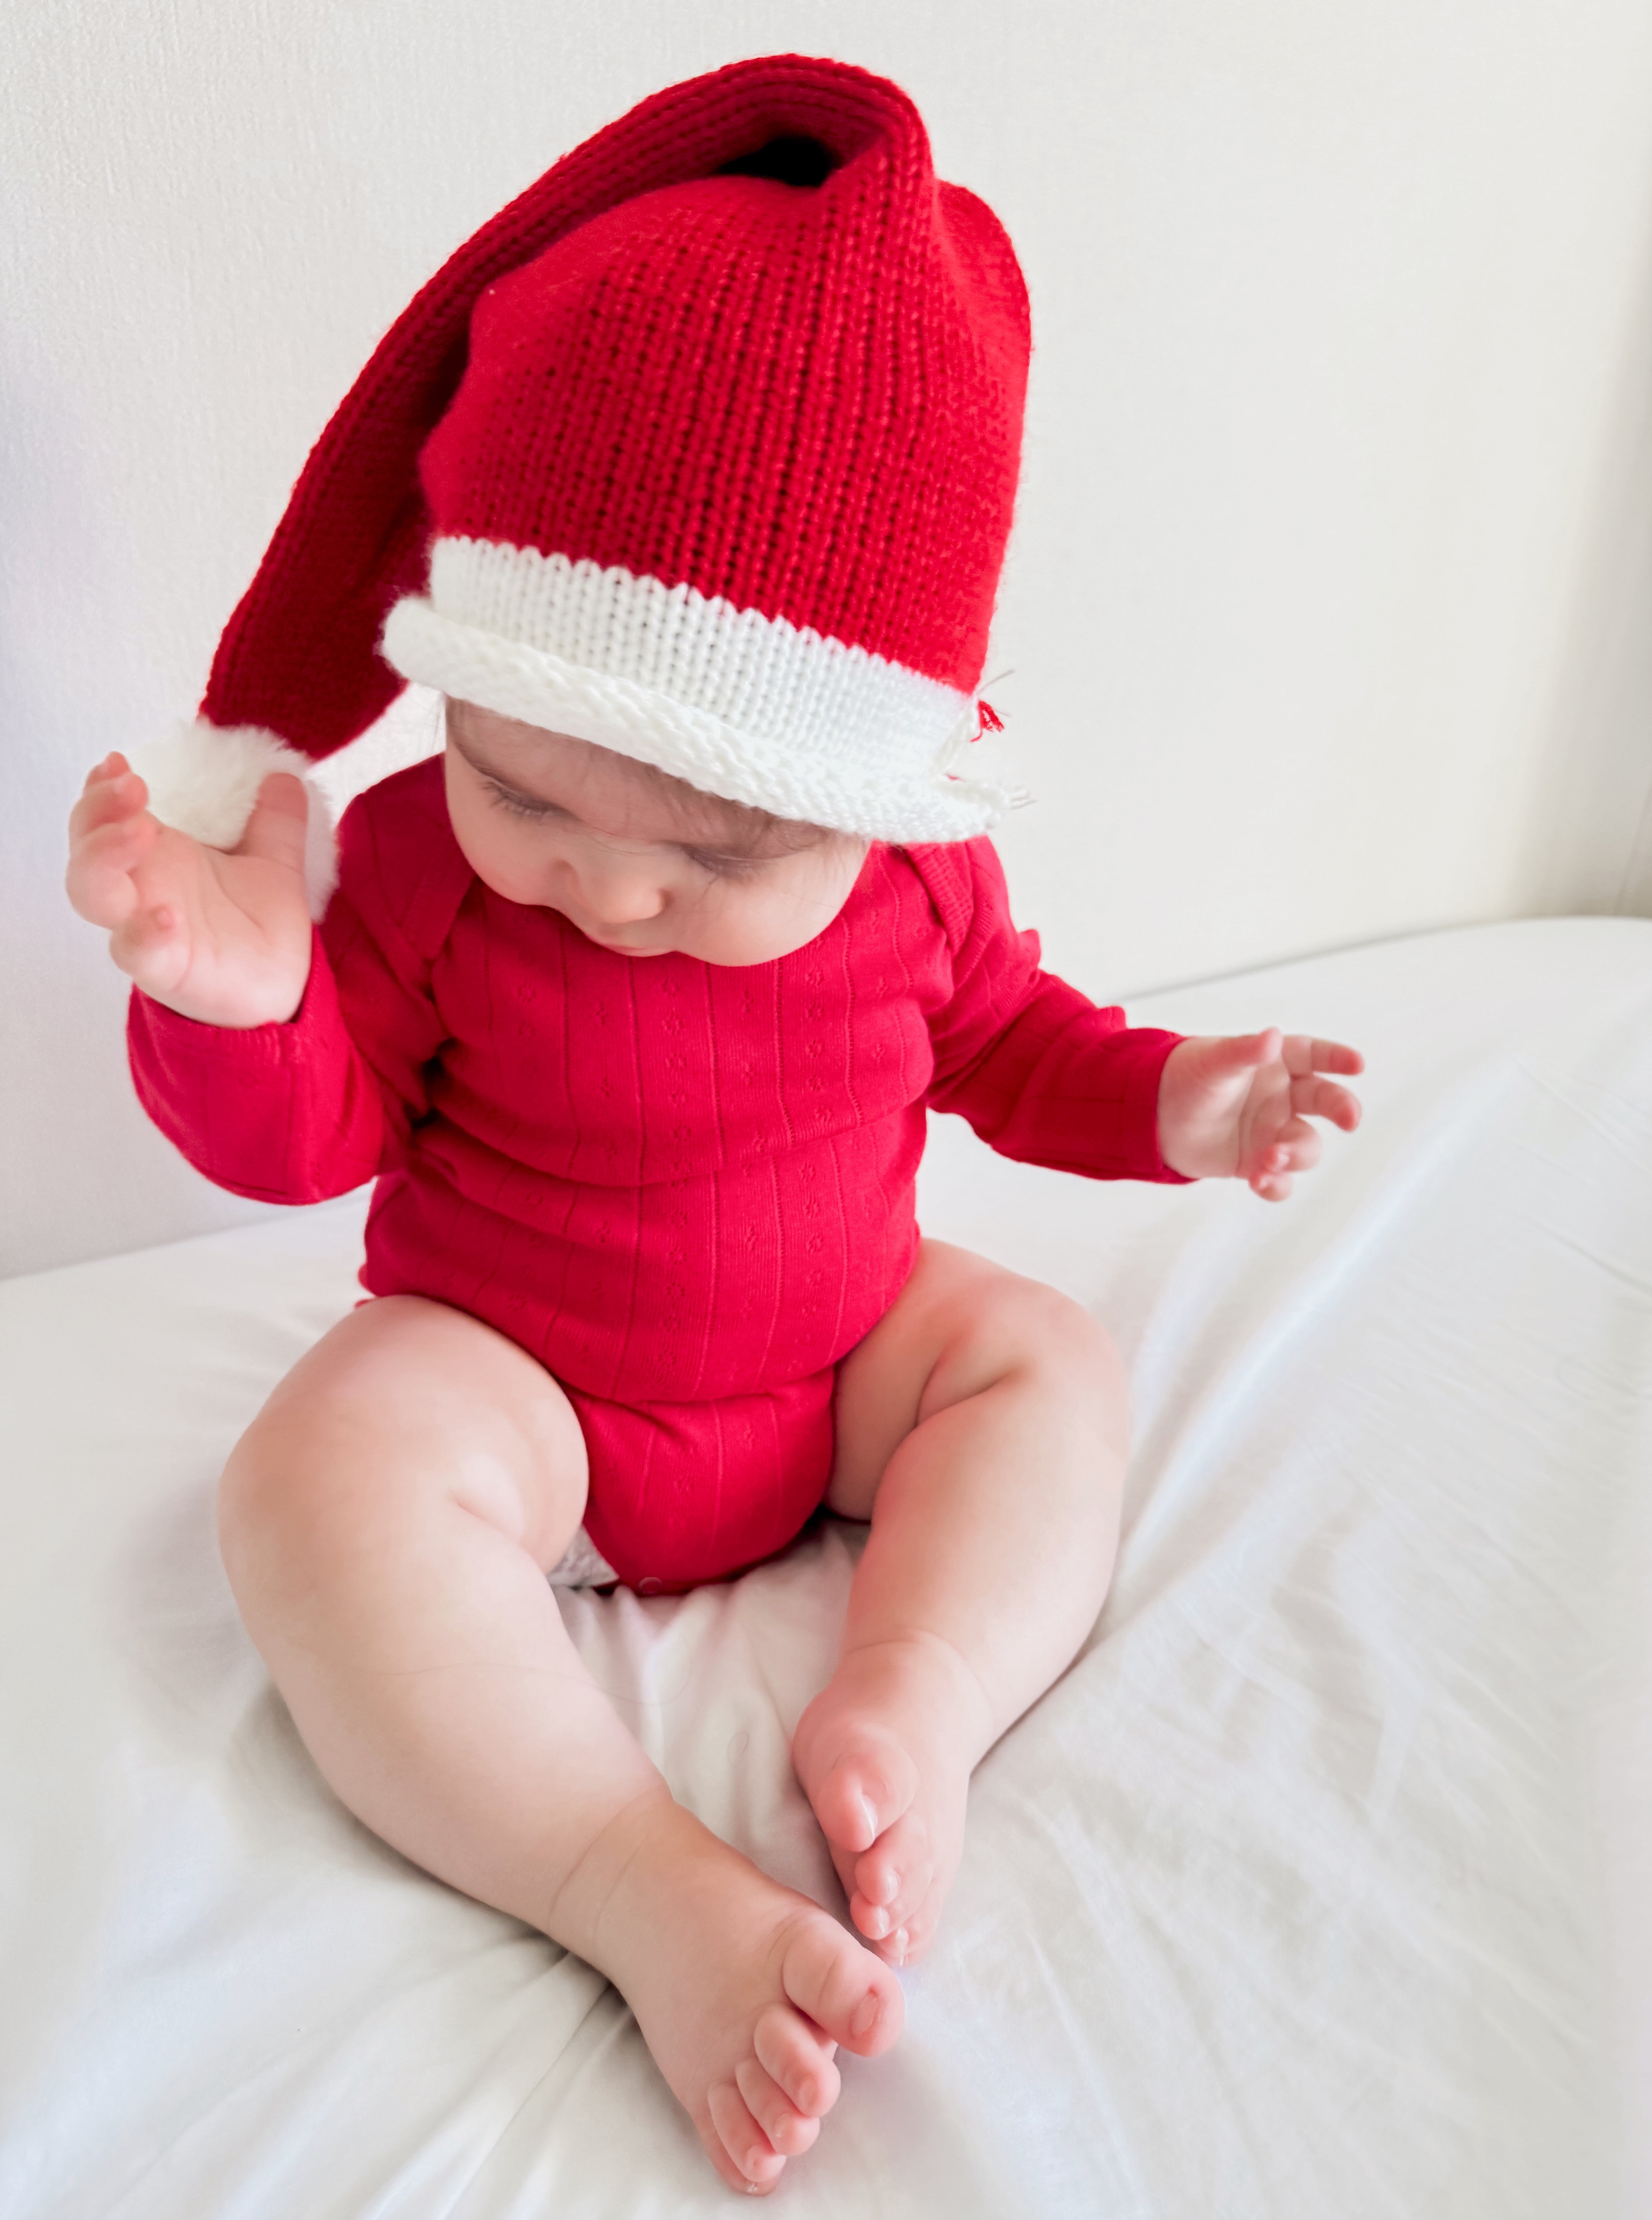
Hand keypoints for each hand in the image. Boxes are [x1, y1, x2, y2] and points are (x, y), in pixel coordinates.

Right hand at [66, 751, 313, 1027]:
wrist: (283, 993)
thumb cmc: (259, 930)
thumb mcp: (276, 865)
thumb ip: (277, 822)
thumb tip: (287, 775)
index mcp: (159, 860)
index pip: (105, 818)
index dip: (100, 789)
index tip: (119, 762)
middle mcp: (141, 892)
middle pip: (85, 849)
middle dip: (97, 812)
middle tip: (134, 786)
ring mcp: (145, 930)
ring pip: (92, 893)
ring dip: (104, 855)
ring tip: (142, 829)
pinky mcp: (165, 969)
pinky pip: (135, 952)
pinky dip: (141, 933)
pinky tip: (164, 915)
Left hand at [1157, 1029, 1362, 1199]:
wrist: (1153, 1118)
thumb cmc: (1186, 1078)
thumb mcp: (1213, 1062)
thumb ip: (1245, 1052)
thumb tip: (1272, 1036)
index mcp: (1274, 1063)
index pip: (1313, 1056)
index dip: (1336, 1058)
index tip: (1357, 1064)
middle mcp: (1281, 1097)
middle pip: (1324, 1101)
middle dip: (1342, 1109)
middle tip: (1350, 1120)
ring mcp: (1272, 1131)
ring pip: (1305, 1146)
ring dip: (1295, 1155)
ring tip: (1269, 1158)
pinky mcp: (1257, 1161)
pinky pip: (1280, 1178)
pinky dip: (1276, 1184)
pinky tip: (1260, 1181)